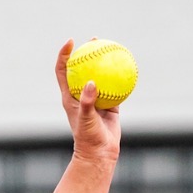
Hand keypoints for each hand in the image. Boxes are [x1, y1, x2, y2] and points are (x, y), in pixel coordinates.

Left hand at [53, 42, 121, 165]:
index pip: (63, 70)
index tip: (71, 42)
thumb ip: (87, 101)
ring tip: (112, 48)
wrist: (100, 153)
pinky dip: (121, 77)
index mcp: (70, 96)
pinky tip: (130, 67)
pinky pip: (116, 87)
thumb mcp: (85, 119)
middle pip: (81, 68)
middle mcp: (82, 95)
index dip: (64, 54)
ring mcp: (96, 99)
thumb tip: (91, 82)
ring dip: (104, 62)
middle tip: (94, 39)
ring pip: (100, 75)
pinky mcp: (110, 105)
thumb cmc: (88, 137)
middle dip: (86, 52)